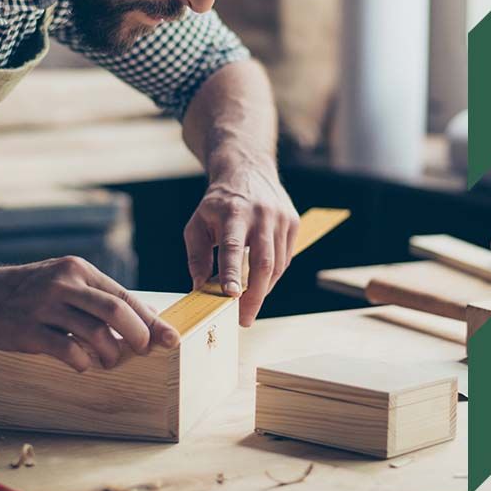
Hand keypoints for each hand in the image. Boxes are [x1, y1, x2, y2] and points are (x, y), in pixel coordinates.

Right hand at [0, 257, 180, 371]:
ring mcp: (44, 305)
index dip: (151, 320)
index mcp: (79, 270)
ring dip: (109, 353)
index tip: (171, 339)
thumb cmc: (33, 292)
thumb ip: (103, 297)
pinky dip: (81, 361)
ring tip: (109, 361)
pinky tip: (82, 363)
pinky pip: (66, 350)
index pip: (124, 296)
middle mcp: (64, 283)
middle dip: (137, 336)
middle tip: (143, 351)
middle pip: (114, 311)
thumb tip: (148, 316)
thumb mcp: (68, 282)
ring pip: (93, 332)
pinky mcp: (28, 329)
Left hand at [184, 160, 299, 326]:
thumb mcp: (198, 223)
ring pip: (277, 265)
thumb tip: (200, 289)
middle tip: (243, 319)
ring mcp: (281, 219)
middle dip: (254, 296)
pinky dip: (272, 276)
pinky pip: (284, 259)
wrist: (247, 170)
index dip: (232, 273)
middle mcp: (261, 215)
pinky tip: (260, 284)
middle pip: (263, 262)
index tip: (230, 296)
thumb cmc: (218, 204)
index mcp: (234, 212)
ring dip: (263, 290)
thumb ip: (197, 257)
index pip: (234, 247)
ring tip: (248, 306)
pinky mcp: (293, 223)